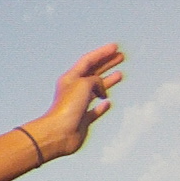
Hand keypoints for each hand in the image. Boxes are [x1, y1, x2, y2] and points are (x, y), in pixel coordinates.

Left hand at [30, 43, 125, 159]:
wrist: (59, 133)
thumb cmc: (68, 107)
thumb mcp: (84, 84)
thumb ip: (96, 81)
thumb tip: (103, 93)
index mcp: (70, 78)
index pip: (88, 61)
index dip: (101, 53)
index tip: (115, 47)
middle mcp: (74, 90)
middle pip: (92, 73)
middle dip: (106, 63)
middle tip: (121, 56)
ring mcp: (78, 105)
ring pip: (95, 90)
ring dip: (108, 81)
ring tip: (120, 74)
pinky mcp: (83, 120)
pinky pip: (95, 111)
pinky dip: (102, 106)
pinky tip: (108, 102)